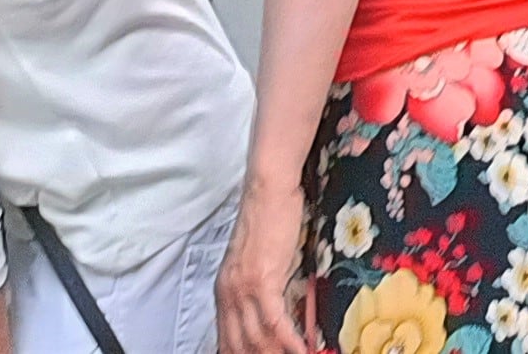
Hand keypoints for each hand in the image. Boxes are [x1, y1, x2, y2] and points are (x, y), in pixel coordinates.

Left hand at [217, 180, 318, 353]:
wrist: (269, 190)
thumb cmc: (268, 219)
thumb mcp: (256, 262)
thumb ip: (257, 290)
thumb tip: (271, 314)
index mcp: (224, 290)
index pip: (226, 339)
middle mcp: (228, 293)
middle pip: (240, 344)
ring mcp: (243, 287)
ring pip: (257, 338)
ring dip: (277, 353)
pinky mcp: (262, 279)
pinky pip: (275, 320)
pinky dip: (289, 340)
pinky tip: (302, 350)